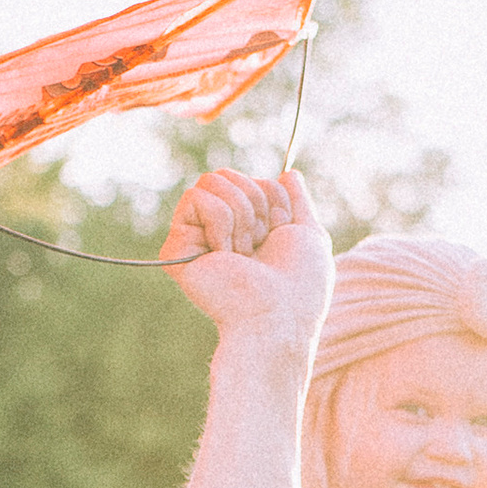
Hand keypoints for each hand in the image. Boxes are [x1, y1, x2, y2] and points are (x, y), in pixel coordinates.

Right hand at [159, 168, 331, 352]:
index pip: (250, 180)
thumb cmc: (300, 285)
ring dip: (241, 214)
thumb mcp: (309, 234)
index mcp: (245, 229)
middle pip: (225, 174)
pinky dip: (221, 222)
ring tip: (243, 254)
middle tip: (259, 245)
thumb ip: (297, 202)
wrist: (280, 314)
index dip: (272, 199)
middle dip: (254, 202)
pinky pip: (195, 197)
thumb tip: (289, 173)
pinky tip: (224, 256)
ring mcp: (194, 239)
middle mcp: (216, 232)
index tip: (280, 231)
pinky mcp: (177, 248)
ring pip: (210, 180)